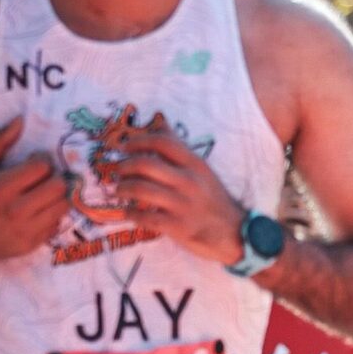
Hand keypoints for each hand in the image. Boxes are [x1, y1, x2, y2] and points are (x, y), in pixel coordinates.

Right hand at [0, 117, 66, 260]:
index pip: (43, 167)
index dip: (42, 160)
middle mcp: (16, 209)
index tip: (35, 161)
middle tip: (45, 178)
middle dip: (54, 178)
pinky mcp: (32, 244)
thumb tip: (20, 121)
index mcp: (3, 187)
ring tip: (45, 194)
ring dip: (57, 197)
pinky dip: (52, 216)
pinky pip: (57, 224)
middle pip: (58, 186)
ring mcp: (26, 229)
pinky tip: (39, 211)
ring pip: (63, 206)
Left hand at [112, 125, 249, 263]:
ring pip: (141, 190)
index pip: (162, 143)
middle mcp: (188, 181)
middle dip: (124, 166)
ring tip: (118, 190)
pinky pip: (145, 217)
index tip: (124, 146)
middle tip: (117, 170)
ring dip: (123, 189)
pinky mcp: (177, 227)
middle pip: (145, 164)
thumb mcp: (201, 169)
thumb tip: (160, 120)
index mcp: (195, 164)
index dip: (138, 141)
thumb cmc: (213, 199)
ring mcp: (182, 205)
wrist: (235, 233)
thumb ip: (179, 147)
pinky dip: (130, 214)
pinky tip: (127, 213)